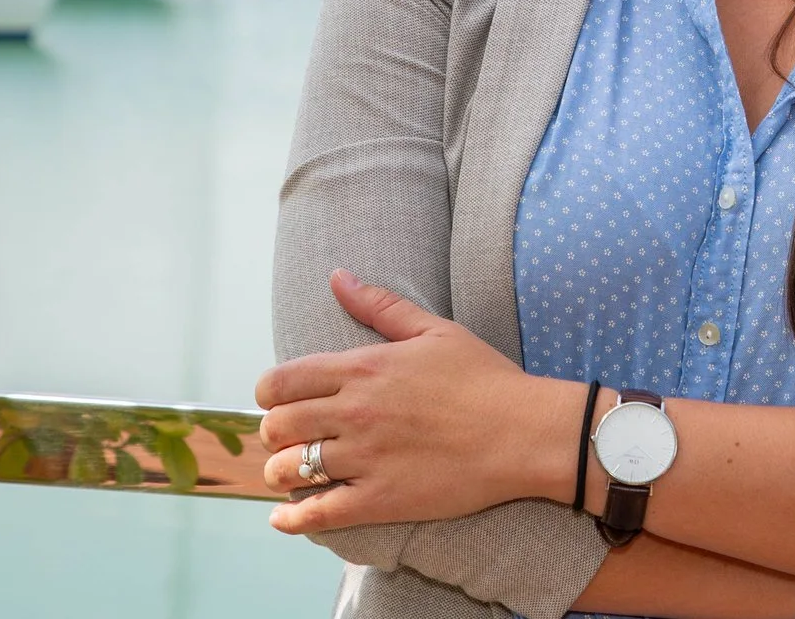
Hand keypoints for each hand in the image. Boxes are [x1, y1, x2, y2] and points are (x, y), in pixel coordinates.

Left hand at [255, 270, 577, 534]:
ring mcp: (365, 458)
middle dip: (275, 432)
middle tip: (290, 436)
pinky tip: (285, 516)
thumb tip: (339, 277)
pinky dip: (291, 518)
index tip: (280, 400)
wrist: (524, 433)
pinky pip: (317, 514)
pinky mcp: (380, 500)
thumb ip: (380, 305)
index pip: (281, 381)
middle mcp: (355, 412)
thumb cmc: (484, 378)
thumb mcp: (434, 330)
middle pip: (277, 426)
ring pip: (289, 469)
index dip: (270, 393)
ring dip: (281, 472)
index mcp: (363, 368)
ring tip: (292, 472)